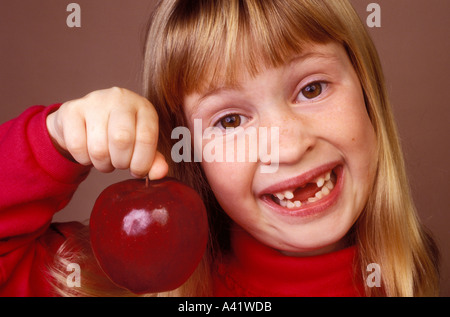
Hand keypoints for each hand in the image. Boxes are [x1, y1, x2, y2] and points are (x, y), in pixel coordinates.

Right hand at [46, 87, 167, 178]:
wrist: (85, 121)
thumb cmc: (119, 135)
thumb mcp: (140, 145)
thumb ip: (153, 161)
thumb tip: (159, 173)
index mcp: (143, 107)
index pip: (146, 137)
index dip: (142, 162)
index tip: (137, 170)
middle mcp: (120, 99)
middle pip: (122, 140)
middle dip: (121, 162)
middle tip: (119, 163)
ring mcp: (94, 101)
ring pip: (98, 147)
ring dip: (102, 163)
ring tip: (105, 159)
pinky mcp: (71, 110)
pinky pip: (77, 146)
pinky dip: (84, 159)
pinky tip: (89, 154)